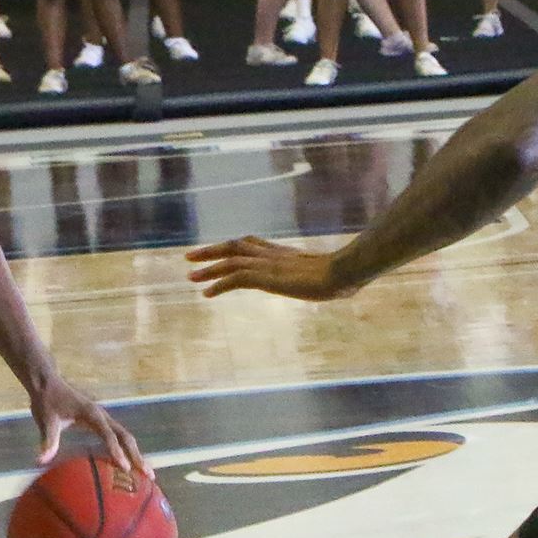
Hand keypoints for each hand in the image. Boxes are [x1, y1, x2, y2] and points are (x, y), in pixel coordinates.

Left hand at [30, 374, 147, 477]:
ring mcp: (103, 419)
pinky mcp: (100, 423)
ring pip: (125, 437)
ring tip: (147, 476)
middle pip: (125, 437)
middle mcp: (102, 416)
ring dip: (136, 455)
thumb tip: (41, 461)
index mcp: (92, 414)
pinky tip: (128, 468)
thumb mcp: (46, 421)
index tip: (125, 468)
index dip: (116, 451)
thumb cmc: (47, 402)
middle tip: (149, 475)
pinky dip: (126, 452)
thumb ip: (48, 440)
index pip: (108, 435)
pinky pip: (117, 438)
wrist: (48, 384)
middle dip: (137, 456)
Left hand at [185, 236, 357, 300]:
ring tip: (190, 276)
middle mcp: (272, 254)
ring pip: (230, 261)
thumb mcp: (331, 275)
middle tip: (191, 257)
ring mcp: (268, 264)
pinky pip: (235, 278)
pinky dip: (219, 284)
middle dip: (211, 251)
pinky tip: (207, 293)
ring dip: (208, 268)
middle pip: (235, 246)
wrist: (345, 271)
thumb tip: (344, 285)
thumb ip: (326, 277)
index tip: (220, 250)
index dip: (233, 246)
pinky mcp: (267, 277)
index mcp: (284, 252)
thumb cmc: (346, 275)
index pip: (252, 243)